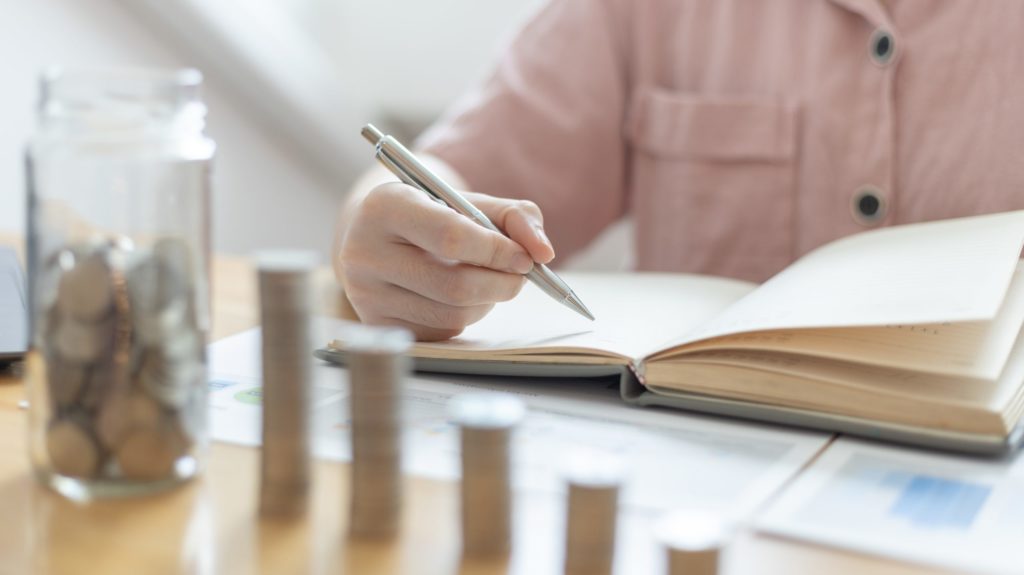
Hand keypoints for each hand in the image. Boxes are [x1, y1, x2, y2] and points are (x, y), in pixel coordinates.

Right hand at [336, 182, 554, 340]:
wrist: (381, 235)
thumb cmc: (433, 214)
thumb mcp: (470, 201)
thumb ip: (515, 217)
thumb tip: (543, 253)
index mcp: (386, 206)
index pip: (450, 235)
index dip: (496, 251)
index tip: (524, 258)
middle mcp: (364, 250)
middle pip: (454, 285)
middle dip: (501, 284)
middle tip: (519, 277)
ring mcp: (364, 292)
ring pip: (451, 314)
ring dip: (486, 302)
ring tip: (486, 282)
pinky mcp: (375, 323)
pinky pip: (439, 332)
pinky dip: (464, 317)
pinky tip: (457, 297)